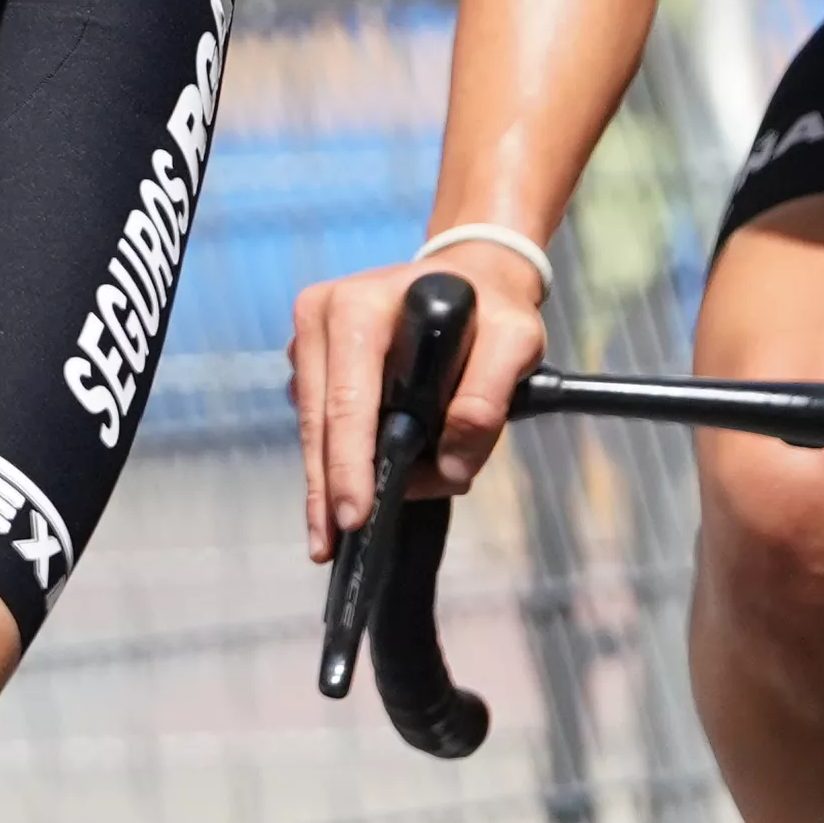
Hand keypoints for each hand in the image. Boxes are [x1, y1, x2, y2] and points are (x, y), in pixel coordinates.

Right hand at [291, 242, 546, 553]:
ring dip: (326, 480)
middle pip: (317, 421)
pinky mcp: (310, 360)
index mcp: (358, 307)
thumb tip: (451, 466)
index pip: (348, 399)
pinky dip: (331, 460)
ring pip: (310, 426)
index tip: (354, 516)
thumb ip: (489, 398)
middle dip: (327, 487)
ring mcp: (308, 340)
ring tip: (333, 535)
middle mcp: (319, 317)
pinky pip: (317, 420)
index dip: (349, 462)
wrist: (470, 275)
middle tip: (329, 547)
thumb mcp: (515, 340)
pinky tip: (340, 496)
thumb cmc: (492, 308)